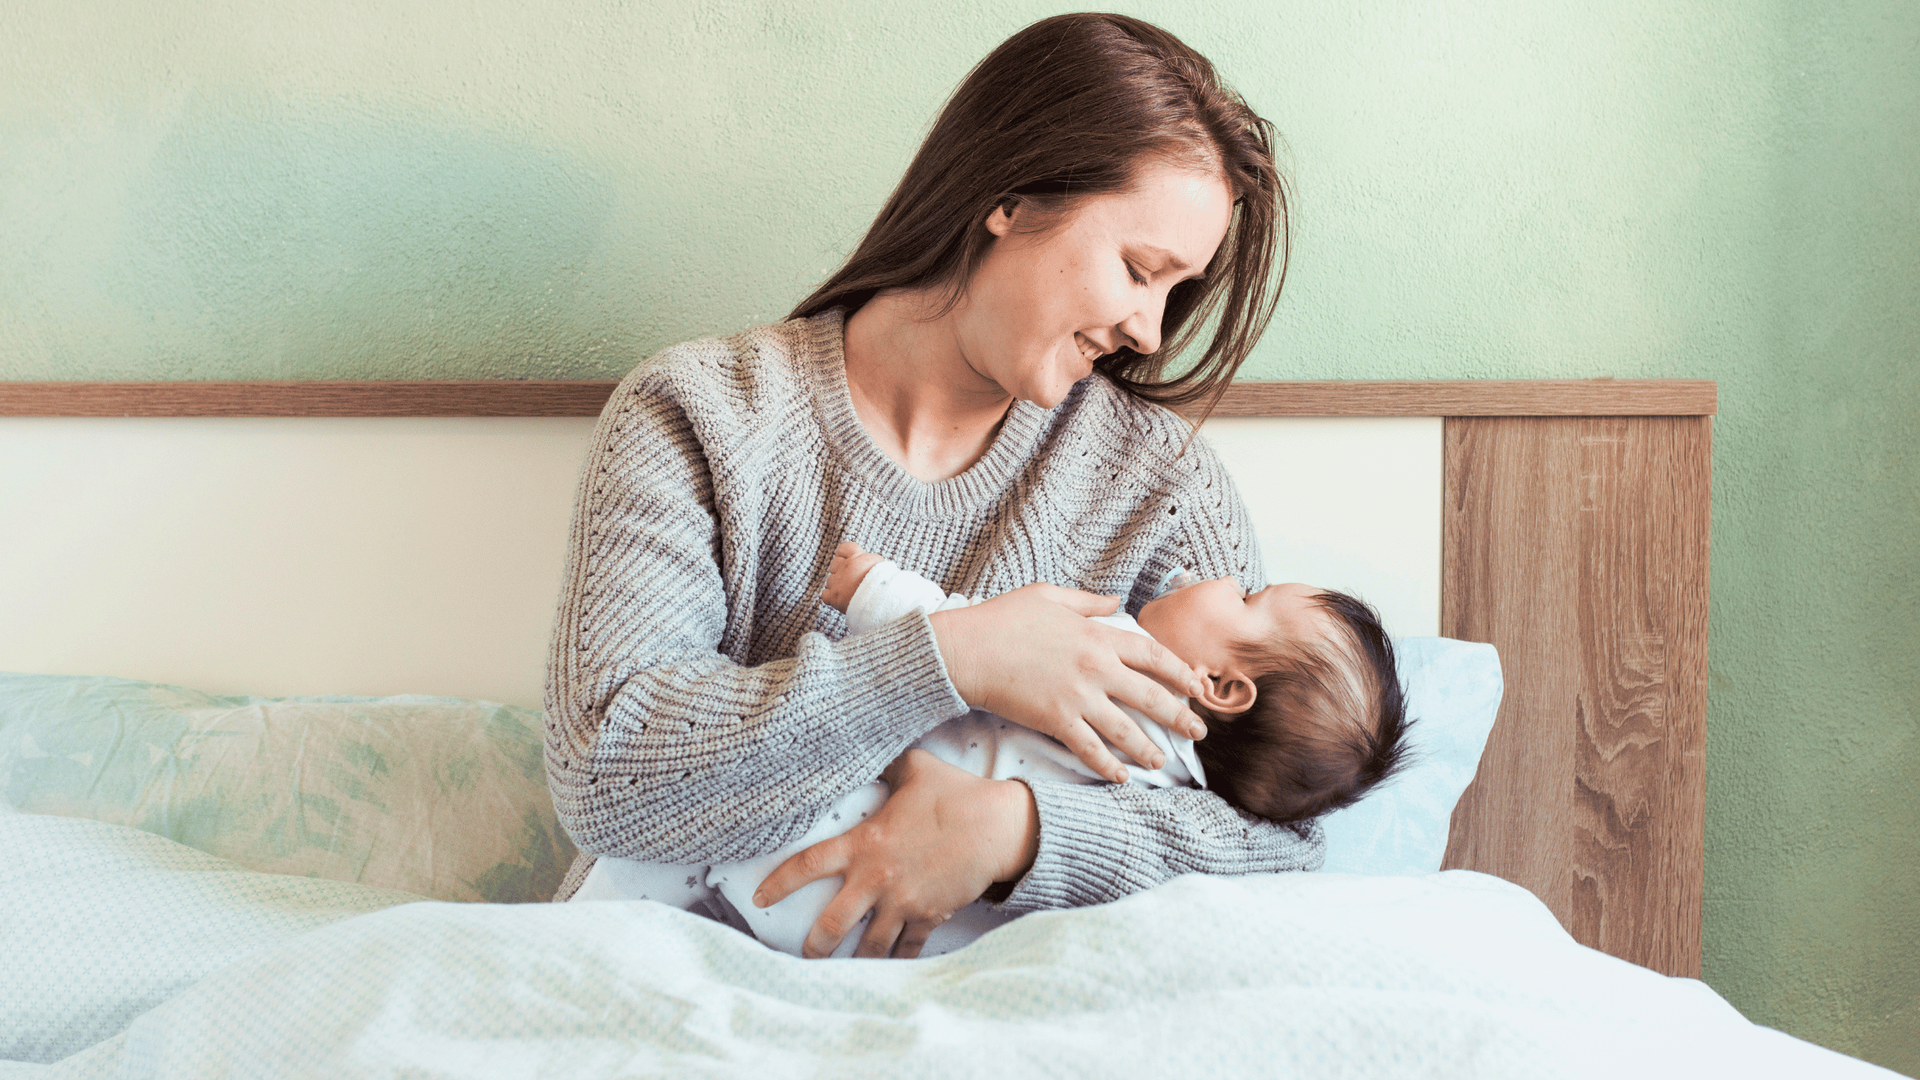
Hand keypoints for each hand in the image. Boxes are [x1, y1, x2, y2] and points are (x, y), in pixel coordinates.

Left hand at [753, 749, 1037, 958]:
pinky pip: (906, 949)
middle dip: (813, 946)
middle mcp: (877, 879)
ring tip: (841, 971)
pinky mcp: (928, 917)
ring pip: (868, 946)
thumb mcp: (916, 769)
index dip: (779, 884)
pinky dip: (896, 959)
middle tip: (803, 956)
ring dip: (853, 960)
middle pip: (831, 925)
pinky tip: (888, 968)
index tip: (760, 898)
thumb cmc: (957, 795)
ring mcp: (902, 902)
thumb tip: (871, 746)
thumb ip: (888, 766)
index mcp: (865, 843)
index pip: (808, 865)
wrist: (998, 828)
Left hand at [821, 541, 885, 612]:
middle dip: (840, 571)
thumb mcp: (880, 564)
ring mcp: (837, 583)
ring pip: (830, 581)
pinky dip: (831, 598)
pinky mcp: (834, 597)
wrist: (881, 600)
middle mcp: (845, 567)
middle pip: (834, 564)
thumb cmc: (885, 582)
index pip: (843, 548)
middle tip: (851, 579)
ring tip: (849, 593)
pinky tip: (840, 600)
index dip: (844, 554)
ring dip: (837, 586)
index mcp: (856, 557)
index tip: (847, 559)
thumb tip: (867, 563)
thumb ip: (868, 561)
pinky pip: (825, 595)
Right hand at [928, 583, 1208, 782]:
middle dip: (1178, 717)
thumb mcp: (1048, 596)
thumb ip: (1087, 601)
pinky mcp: (1056, 721)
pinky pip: (1090, 749)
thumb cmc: (1002, 619)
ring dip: (1148, 748)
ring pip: (1126, 729)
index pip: (1153, 655)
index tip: (1197, 686)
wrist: (968, 649)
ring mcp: (1078, 697)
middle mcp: (1096, 668)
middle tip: (1197, 733)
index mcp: (1098, 636)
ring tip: (1162, 762)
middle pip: (1150, 696)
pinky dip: (1108, 765)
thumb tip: (1115, 601)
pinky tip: (1121, 777)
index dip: (1179, 672)